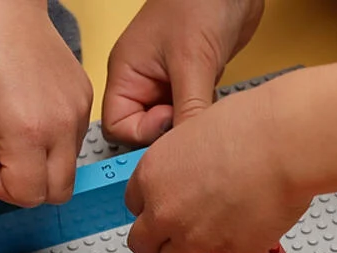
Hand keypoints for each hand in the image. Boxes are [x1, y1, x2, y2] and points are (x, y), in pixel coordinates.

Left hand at [0, 0, 92, 212]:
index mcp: (28, 133)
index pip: (27, 195)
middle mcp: (62, 128)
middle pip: (56, 193)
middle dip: (24, 187)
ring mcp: (78, 114)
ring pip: (67, 169)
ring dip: (38, 164)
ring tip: (9, 134)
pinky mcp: (85, 100)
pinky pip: (74, 140)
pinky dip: (51, 141)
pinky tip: (26, 116)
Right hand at [103, 0, 263, 144]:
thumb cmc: (199, 2)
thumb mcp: (192, 62)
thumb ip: (188, 110)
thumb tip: (185, 152)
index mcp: (128, 74)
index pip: (119, 127)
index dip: (144, 135)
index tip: (172, 122)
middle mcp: (145, 83)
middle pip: (146, 133)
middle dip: (169, 136)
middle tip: (194, 125)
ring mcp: (169, 85)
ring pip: (173, 128)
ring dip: (191, 129)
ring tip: (208, 114)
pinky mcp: (193, 86)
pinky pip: (193, 118)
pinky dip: (204, 121)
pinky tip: (217, 112)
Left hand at [124, 82, 310, 252]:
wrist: (282, 147)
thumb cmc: (250, 128)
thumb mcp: (195, 133)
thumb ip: (182, 165)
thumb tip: (189, 179)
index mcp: (153, 174)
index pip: (135, 206)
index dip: (153, 208)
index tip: (168, 208)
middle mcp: (165, 211)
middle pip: (143, 244)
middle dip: (161, 240)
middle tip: (182, 234)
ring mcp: (193, 238)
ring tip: (213, 237)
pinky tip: (234, 240)